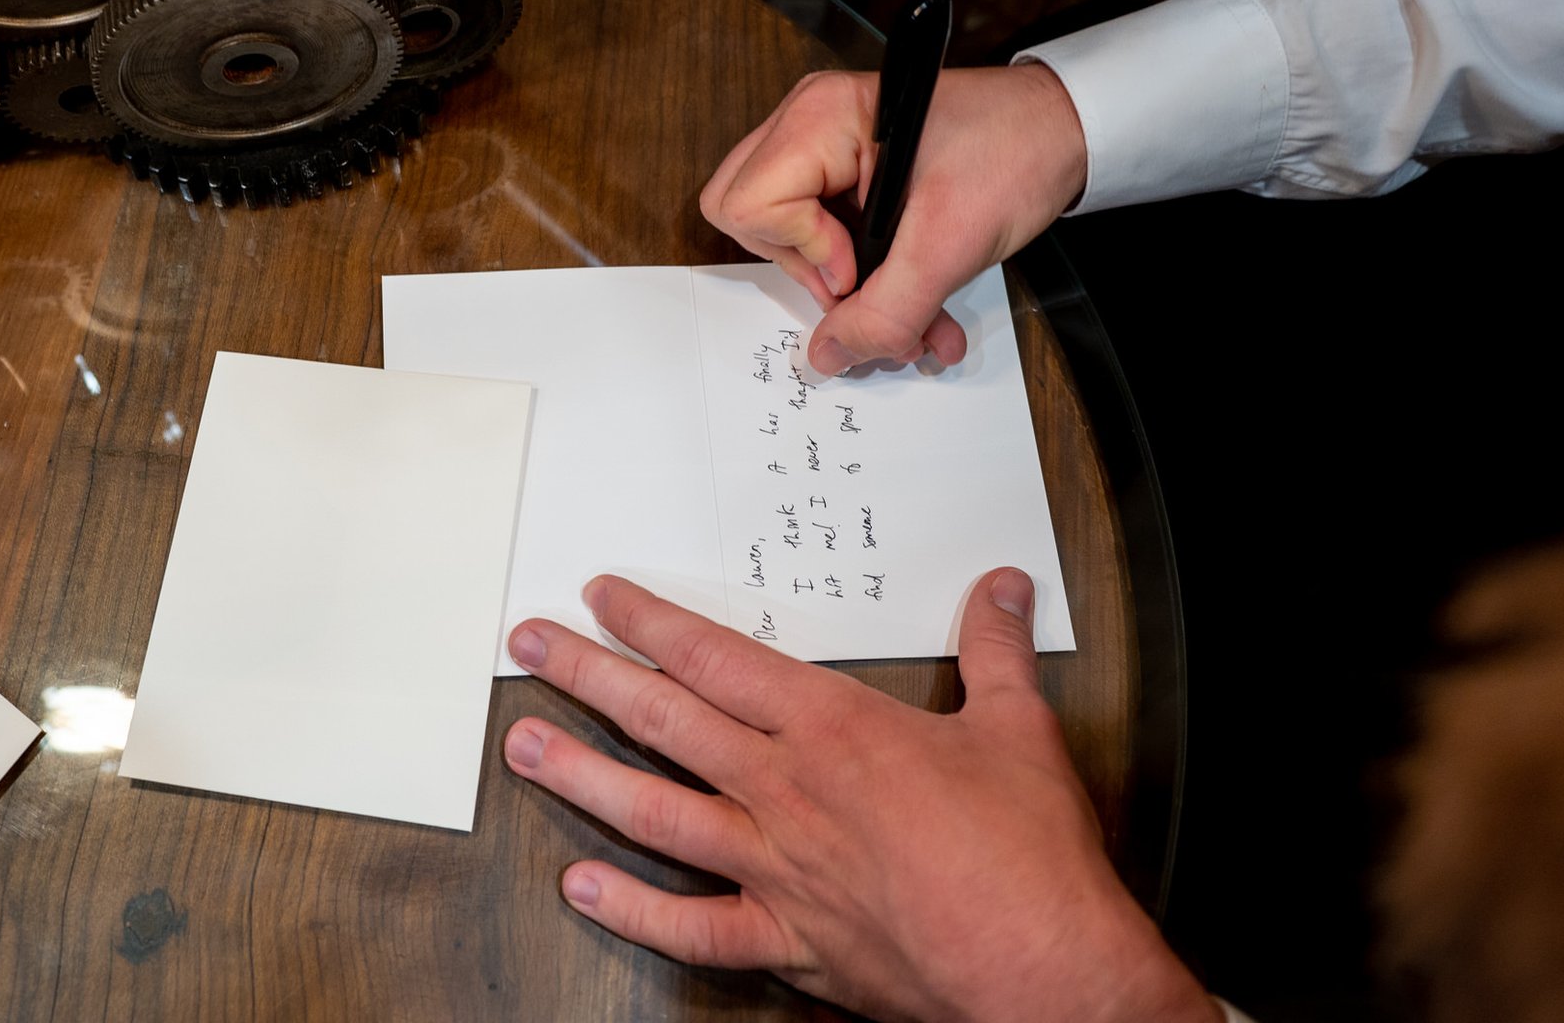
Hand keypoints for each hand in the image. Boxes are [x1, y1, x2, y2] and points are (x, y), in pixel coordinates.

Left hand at [502, 572, 1211, 1022]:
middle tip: (528, 646)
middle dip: (587, 675)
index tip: (601, 597)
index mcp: (833, 730)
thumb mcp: (1017, 729)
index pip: (716, 657)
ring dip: (581, 776)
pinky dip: (632, 910)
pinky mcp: (785, 940)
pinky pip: (691, 926)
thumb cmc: (1026, 860)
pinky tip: (581, 889)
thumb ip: (995, 652)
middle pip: (663, 718)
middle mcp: (786, 792)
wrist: (1041, 972)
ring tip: (523, 747)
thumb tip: (998, 591)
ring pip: (654, 812)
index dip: (649, 621)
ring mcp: (776, 868)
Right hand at [699, 64, 1087, 375]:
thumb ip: (885, 312)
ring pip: (793, 240)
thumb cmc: (1015, 151)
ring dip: (855, 294)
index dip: (801, 251)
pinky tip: (924, 310)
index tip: (857, 266)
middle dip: (813, 276)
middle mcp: (810, 127)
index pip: (748, 205)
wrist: (1068, 132)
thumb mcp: (948, 246)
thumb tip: (829, 356)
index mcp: (819, 119)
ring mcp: (829, 150)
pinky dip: (873, 282)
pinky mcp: (854, 176)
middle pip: (753, 223)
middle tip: (868, 284)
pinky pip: (832, 239)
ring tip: (917, 321)